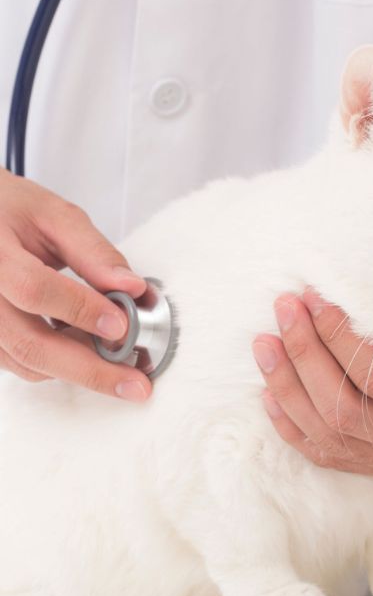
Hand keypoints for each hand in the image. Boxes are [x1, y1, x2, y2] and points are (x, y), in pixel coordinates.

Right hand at [0, 168, 150, 400]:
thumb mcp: (53, 215)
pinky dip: (59, 364)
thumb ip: (93, 252)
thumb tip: (133, 288)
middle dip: (90, 369)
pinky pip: (20, 364)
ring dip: (79, 369)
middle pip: (29, 344)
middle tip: (136, 385)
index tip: (122, 324)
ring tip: (121, 367)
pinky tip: (87, 351)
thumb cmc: (8, 210)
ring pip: (26, 362)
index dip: (80, 309)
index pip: (34, 288)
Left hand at [252, 289, 372, 477]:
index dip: (341, 338)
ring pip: (329, 435)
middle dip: (305, 355)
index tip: (319, 299)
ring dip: (289, 387)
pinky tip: (272, 393)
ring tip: (266, 343)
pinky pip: (331, 456)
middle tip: (287, 309)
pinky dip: (294, 427)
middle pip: (345, 407)